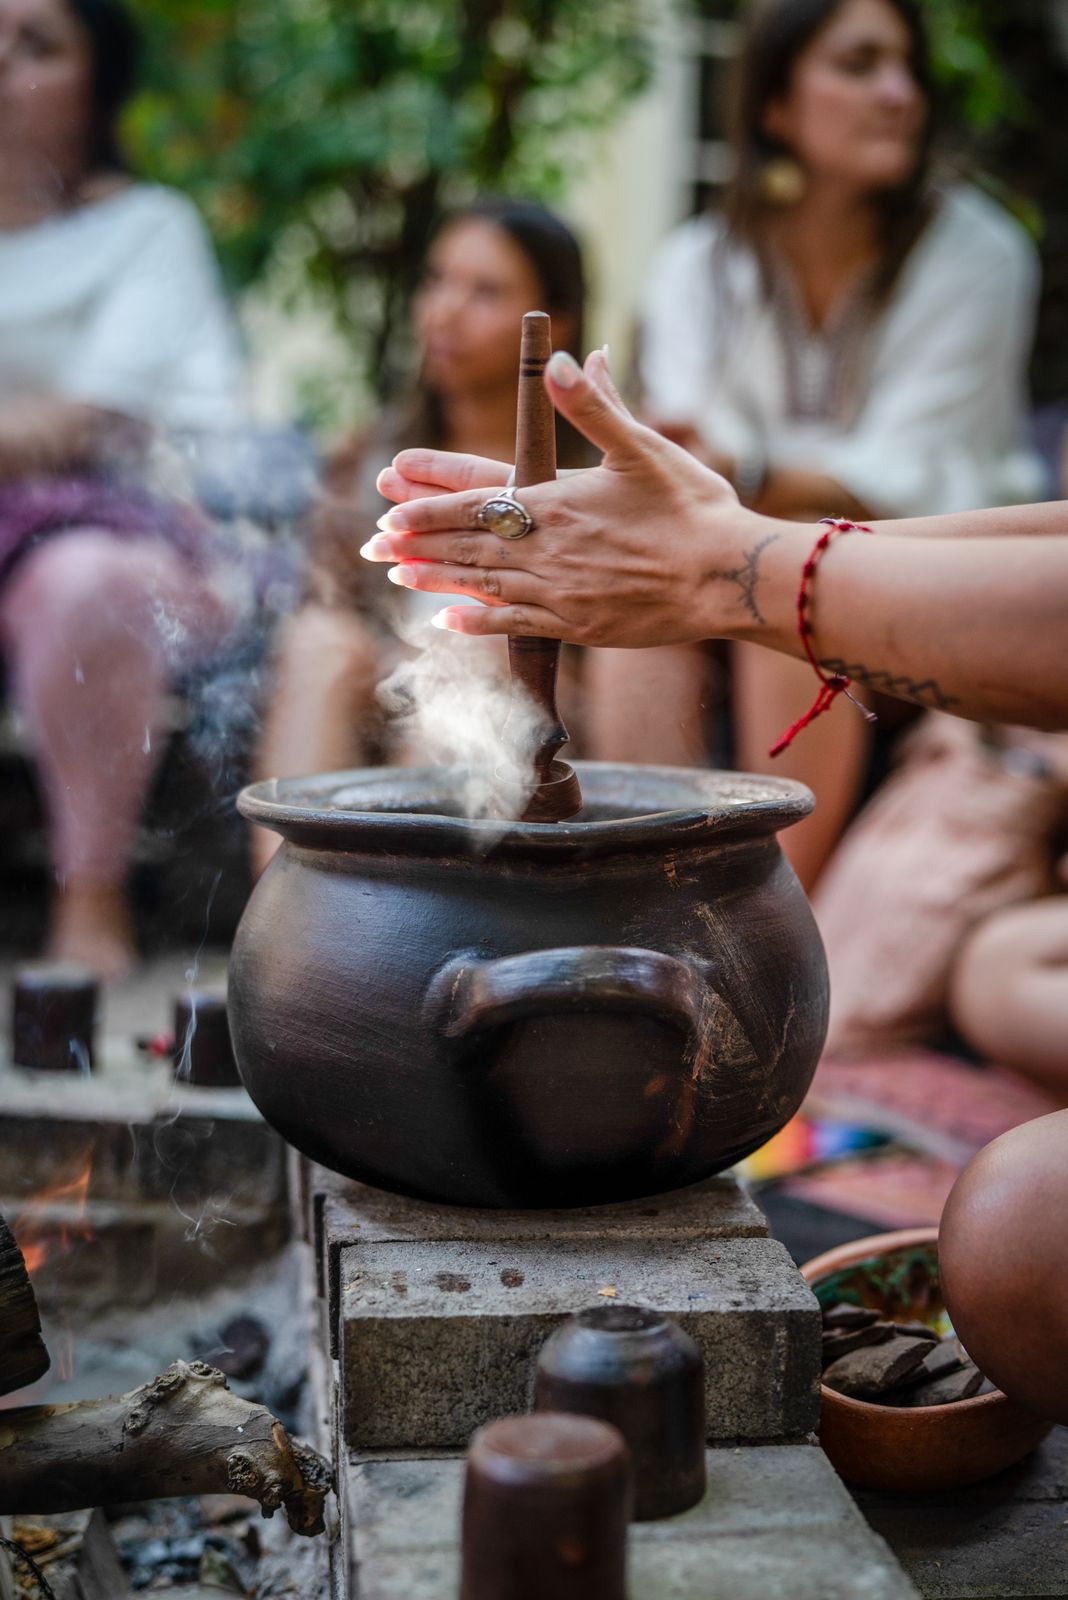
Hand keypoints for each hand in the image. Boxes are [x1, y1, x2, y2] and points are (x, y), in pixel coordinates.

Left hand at [365, 350, 780, 647]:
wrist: (729, 577)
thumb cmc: (694, 509)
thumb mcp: (645, 448)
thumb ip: (600, 406)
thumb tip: (573, 356)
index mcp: (559, 502)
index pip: (478, 499)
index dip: (430, 502)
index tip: (389, 500)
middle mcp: (550, 549)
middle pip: (468, 545)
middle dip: (416, 542)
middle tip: (372, 542)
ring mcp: (561, 592)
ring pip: (482, 585)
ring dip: (435, 579)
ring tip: (396, 575)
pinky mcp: (579, 626)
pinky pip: (516, 625)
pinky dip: (478, 623)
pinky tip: (448, 622)